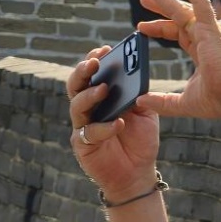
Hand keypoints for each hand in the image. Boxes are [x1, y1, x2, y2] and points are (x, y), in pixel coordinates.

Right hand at [68, 44, 161, 201]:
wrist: (138, 172)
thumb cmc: (139, 139)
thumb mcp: (144, 113)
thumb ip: (138, 94)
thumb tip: (135, 74)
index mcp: (100, 96)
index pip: (92, 73)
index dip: (94, 59)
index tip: (104, 49)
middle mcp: (87, 108)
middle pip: (76, 84)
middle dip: (83, 71)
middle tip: (95, 63)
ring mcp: (82, 126)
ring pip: (77, 105)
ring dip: (90, 95)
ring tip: (104, 89)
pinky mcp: (83, 145)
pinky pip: (90, 133)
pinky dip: (104, 127)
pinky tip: (119, 124)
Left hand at [133, 0, 220, 123]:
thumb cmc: (218, 100)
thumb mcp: (183, 102)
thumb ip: (162, 101)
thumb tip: (141, 101)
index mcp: (200, 51)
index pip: (176, 33)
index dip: (159, 28)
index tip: (141, 27)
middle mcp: (204, 38)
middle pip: (177, 16)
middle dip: (160, 6)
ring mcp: (208, 31)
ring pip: (183, 7)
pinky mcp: (211, 28)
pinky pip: (200, 2)